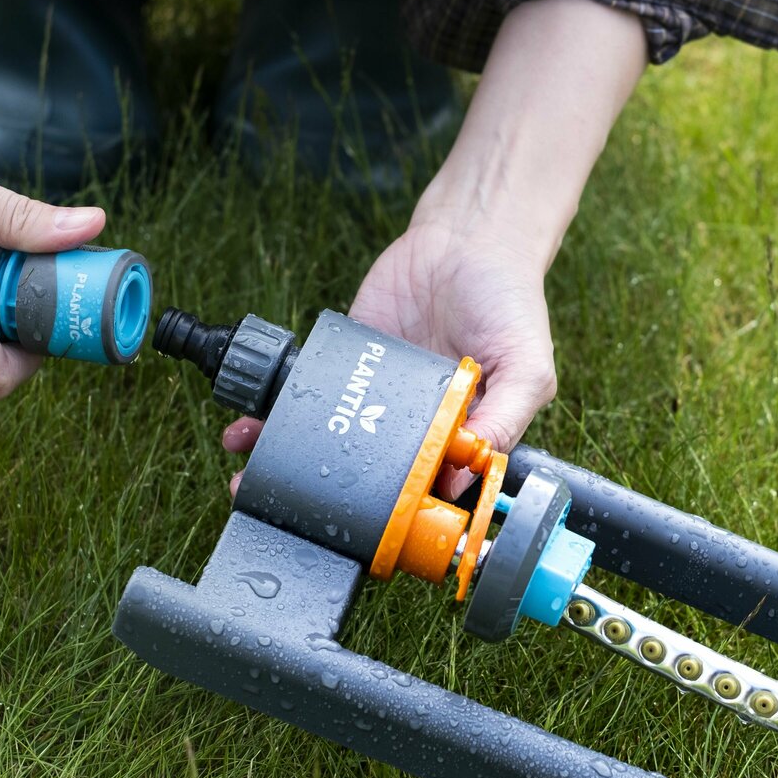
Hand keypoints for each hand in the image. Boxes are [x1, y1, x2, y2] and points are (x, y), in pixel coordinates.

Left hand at [222, 0, 647, 485]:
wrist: (468, 238)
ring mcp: (376, 396)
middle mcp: (416, 426)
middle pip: (368, 477)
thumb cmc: (510, 302)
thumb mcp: (527, 368)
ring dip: (290, 463)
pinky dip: (275, 414)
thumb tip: (468, 477)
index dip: (396, 522)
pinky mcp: (345, 362)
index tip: (361, 539)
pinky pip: (307, 395)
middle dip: (328, 499)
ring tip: (252, 480)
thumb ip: (503, 422)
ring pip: (329, 442)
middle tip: (290, 517)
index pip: (427, 496)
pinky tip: (250, 429)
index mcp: (462, 439)